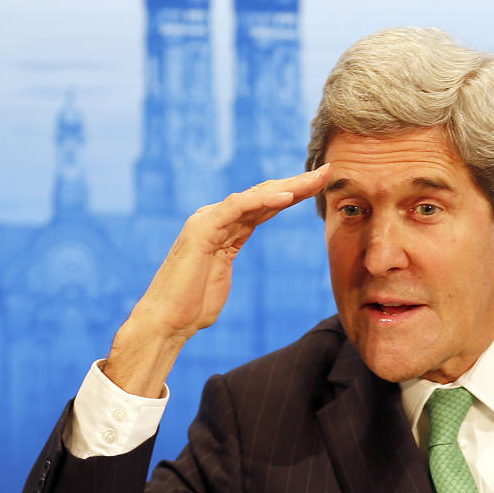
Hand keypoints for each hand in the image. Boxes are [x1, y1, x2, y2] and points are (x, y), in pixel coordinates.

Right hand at [104, 165, 330, 396]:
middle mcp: (216, 218)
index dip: (293, 192)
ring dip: (288, 186)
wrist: (166, 321)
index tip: (321, 184)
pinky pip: (238, 208)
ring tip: (315, 179)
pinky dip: (263, 200)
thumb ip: (229, 256)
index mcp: (224, 227)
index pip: (265, 204)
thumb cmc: (193, 305)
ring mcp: (207, 220)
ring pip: (255, 196)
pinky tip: (287, 196)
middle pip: (263, 194)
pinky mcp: (202, 229)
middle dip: (297, 182)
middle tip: (327, 171)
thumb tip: (232, 257)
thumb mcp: (222, 275)